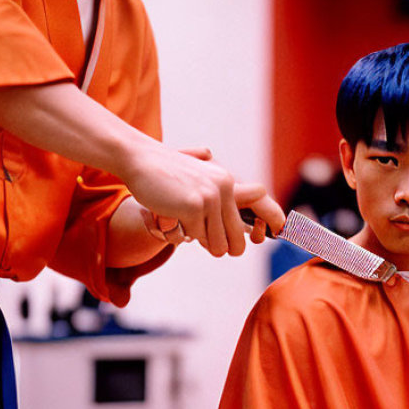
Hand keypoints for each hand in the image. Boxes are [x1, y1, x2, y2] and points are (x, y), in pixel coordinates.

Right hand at [121, 143, 281, 257]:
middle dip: (221, 248)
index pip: (255, 209)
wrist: (139, 160)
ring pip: (214, 245)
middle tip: (202, 240)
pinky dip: (177, 233)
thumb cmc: (164, 175)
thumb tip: (256, 201)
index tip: (269, 233)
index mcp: (227, 182)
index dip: (257, 227)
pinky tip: (167, 215)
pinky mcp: (193, 207)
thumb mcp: (198, 182)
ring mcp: (210, 198)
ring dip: (196, 240)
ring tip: (179, 221)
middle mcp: (224, 188)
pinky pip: (192, 238)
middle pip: (235, 242)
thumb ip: (220, 197)